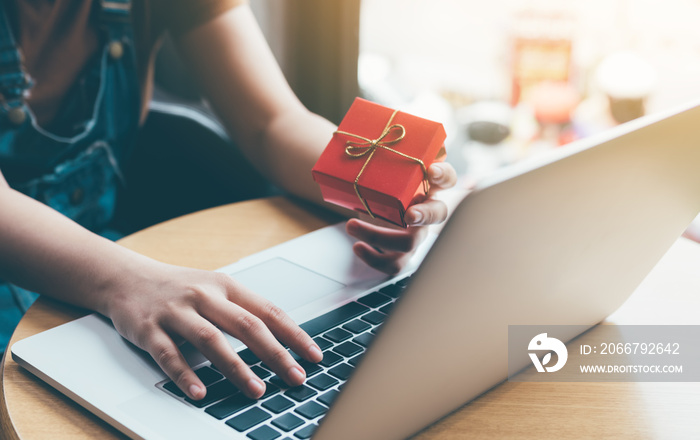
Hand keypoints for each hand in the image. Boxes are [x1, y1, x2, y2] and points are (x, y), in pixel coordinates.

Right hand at [104, 260, 321, 400]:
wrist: (126, 278)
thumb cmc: (179, 289)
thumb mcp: (215, 289)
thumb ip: (242, 311)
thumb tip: (282, 341)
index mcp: (226, 286)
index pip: (268, 310)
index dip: (294, 334)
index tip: (314, 355)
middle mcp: (204, 296)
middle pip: (246, 325)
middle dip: (274, 354)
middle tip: (295, 377)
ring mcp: (176, 312)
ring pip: (211, 340)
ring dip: (236, 367)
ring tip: (256, 390)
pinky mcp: (149, 329)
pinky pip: (169, 355)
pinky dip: (186, 375)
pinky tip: (200, 393)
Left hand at [346, 161, 457, 273]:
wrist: (368, 200)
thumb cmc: (381, 180)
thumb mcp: (382, 164)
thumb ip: (381, 150)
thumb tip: (361, 125)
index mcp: (427, 185)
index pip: (448, 178)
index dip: (443, 174)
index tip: (430, 169)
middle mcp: (427, 209)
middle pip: (439, 215)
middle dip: (425, 215)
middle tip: (408, 215)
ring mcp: (416, 233)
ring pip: (410, 242)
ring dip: (379, 236)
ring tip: (350, 225)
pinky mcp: (401, 252)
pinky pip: (395, 264)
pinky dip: (374, 258)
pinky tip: (357, 246)